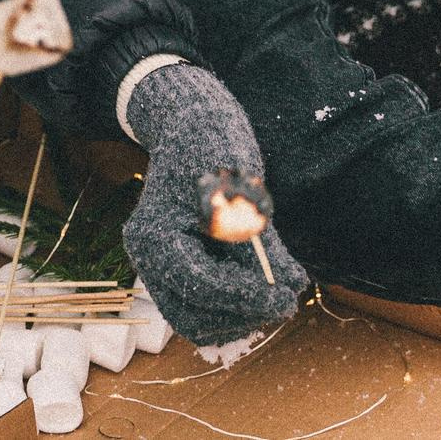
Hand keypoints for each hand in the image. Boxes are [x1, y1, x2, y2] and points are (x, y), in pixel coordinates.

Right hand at [120, 64, 305, 345]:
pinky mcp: (178, 267)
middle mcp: (148, 258)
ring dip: (241, 315)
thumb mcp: (243, 187)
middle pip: (194, 315)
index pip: (199, 285)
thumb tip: (292, 285)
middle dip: (243, 314)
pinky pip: (204, 305)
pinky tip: (263, 285)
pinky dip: (234, 304)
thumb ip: (263, 240)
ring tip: (276, 290)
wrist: (189, 121)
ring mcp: (159, 266)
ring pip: (199, 319)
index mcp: (153, 234)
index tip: (285, 297)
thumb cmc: (212, 143)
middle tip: (284, 300)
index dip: (246, 296)